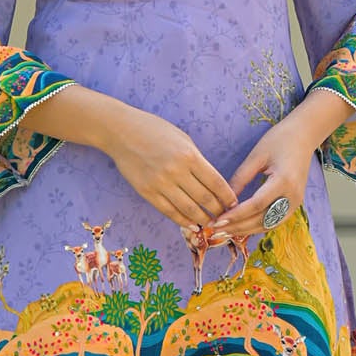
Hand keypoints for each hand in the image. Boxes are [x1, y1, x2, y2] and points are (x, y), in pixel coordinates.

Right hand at [108, 105, 237, 228]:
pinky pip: (169, 212)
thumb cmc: (155, 131)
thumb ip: (197, 161)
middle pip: (205, 199)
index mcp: (189, 156)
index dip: (227, 197)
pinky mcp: (147, 192)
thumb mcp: (183, 139)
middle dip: (218, 211)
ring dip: (203, 219)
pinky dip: (183, 221)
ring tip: (211, 223)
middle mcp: (176, 171)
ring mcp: (160, 184)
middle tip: (225, 216)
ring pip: (189, 209)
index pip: (216, 183)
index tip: (233, 203)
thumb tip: (212, 184)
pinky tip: (192, 224)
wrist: (121, 132)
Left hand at [208, 119, 318, 238]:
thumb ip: (240, 179)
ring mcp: (296, 202)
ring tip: (225, 232)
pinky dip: (257, 226)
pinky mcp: (294, 204)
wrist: (305, 135)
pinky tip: (240, 226)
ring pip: (268, 225)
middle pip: (262, 220)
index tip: (217, 221)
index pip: (256, 205)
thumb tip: (224, 201)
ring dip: (246, 231)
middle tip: (215, 231)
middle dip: (237, 227)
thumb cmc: (279, 139)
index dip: (235, 216)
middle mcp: (292, 196)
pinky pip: (274, 221)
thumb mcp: (256, 156)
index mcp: (284, 181)